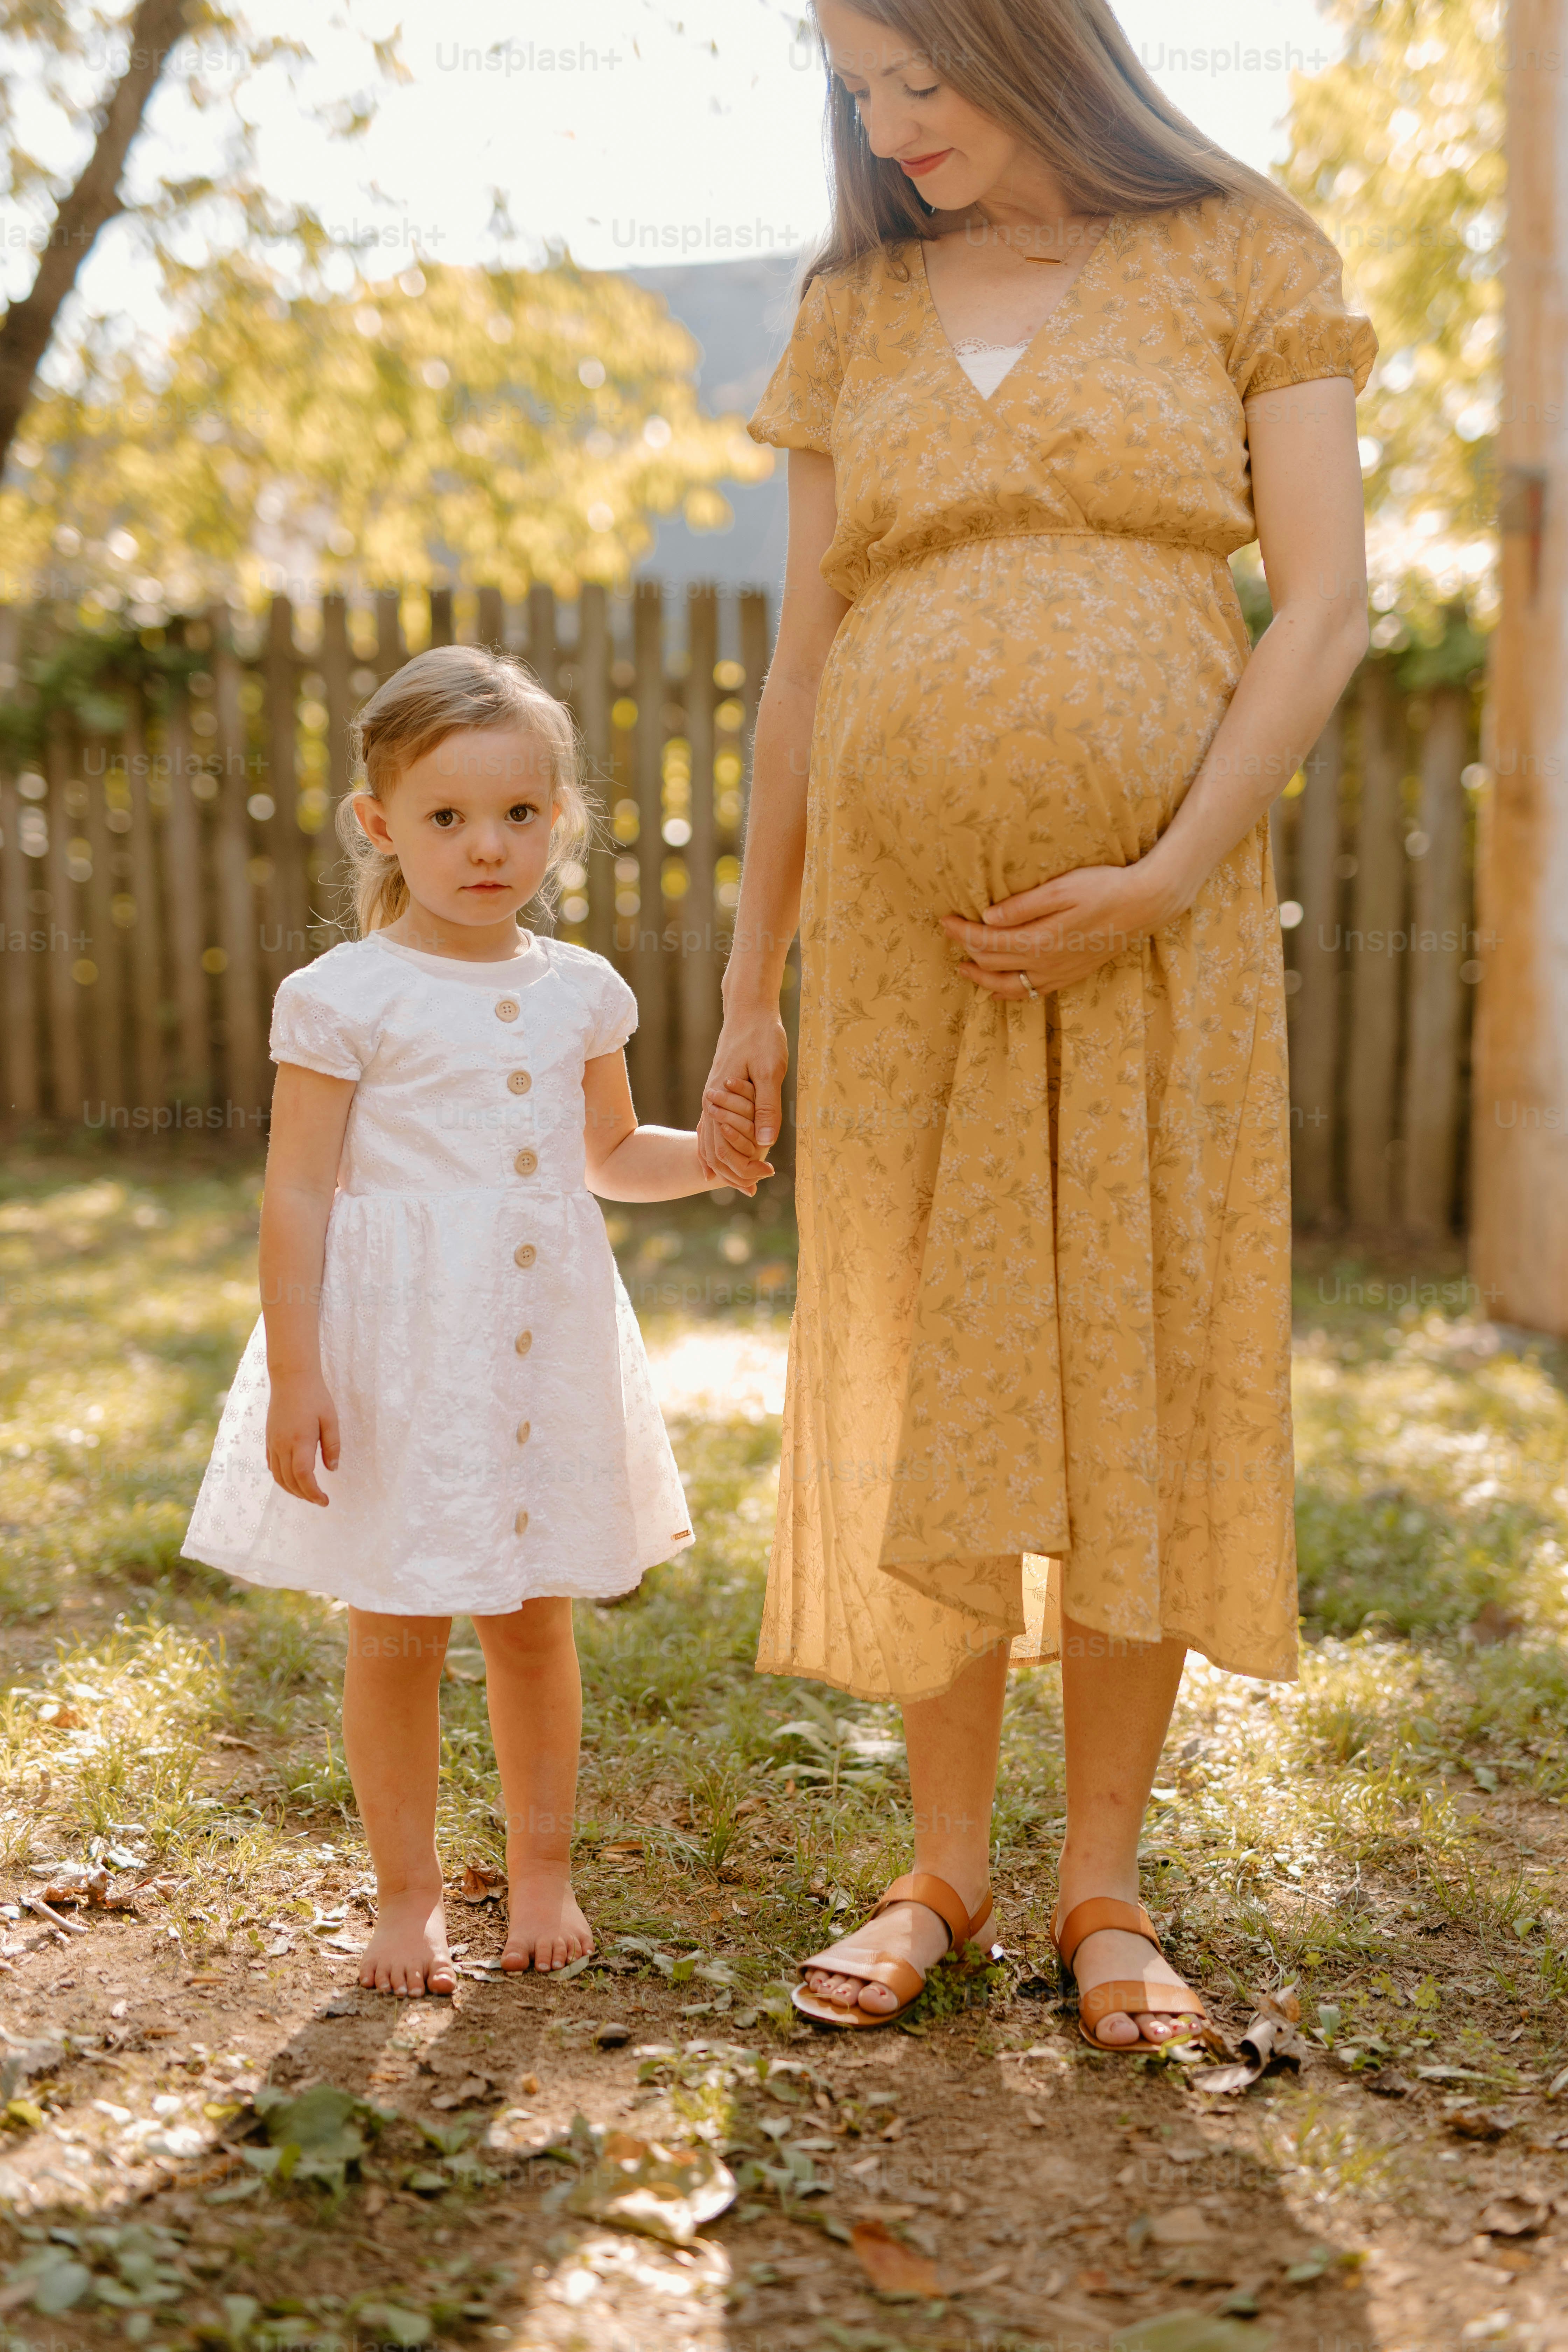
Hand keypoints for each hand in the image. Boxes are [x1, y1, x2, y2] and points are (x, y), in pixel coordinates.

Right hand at [266, 1371, 339, 1505]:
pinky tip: (292, 1479)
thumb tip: (333, 1469)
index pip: (303, 1476)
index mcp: (300, 1440)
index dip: (313, 1493)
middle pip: (290, 1481)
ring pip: (278, 1476)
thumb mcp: (330, 1419)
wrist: (291, 1378)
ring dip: (292, 1490)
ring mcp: (273, 1442)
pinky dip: (281, 1478)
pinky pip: (272, 1466)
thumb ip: (332, 1446)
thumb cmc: (315, 1396)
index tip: (325, 1501)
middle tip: (320, 1500)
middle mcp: (282, 1445)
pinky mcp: (269, 1439)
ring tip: (307, 1494)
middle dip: (305, 1495)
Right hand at [700, 1002, 787, 1186]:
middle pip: (712, 1151)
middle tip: (753, 1190)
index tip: (763, 1178)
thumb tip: (766, 1142)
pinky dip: (719, 1147)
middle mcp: (709, 1103)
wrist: (748, 1012)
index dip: (741, 1168)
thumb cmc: (762, 1037)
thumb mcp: (770, 1070)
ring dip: (726, 1163)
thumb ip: (767, 1106)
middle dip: (732, 1173)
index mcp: (718, 1100)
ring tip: (745, 1182)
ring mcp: (711, 1098)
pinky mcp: (718, 1093)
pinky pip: (712, 1128)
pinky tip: (729, 1156)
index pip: (722, 1149)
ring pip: (709, 1141)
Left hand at [940, 861, 1171, 999]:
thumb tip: (988, 917)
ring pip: (1007, 986)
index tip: (944, 919)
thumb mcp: (1062, 888)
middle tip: (950, 933)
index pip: (986, 939)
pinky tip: (996, 991)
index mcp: (1038, 939)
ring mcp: (1057, 973)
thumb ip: (1023, 905)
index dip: (961, 931)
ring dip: (981, 977)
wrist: (1144, 905)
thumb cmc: (1103, 888)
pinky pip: (1031, 994)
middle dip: (966, 949)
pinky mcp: (1069, 976)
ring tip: (963, 968)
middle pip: (992, 962)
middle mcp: (1044, 963)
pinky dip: (1008, 994)